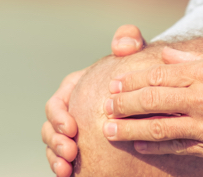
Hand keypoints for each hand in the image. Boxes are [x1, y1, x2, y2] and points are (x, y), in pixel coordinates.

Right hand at [42, 24, 145, 175]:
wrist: (151, 92)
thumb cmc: (138, 67)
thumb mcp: (135, 49)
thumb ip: (128, 39)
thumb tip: (122, 45)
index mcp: (73, 89)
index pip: (57, 103)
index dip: (59, 116)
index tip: (72, 127)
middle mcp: (70, 111)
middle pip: (51, 128)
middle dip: (55, 141)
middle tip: (70, 151)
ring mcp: (74, 132)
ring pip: (55, 147)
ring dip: (56, 158)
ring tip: (66, 169)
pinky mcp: (84, 147)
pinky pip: (67, 160)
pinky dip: (65, 167)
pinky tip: (71, 175)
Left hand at [103, 48, 202, 166]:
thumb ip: (194, 59)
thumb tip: (167, 55)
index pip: (158, 76)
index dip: (132, 81)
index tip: (114, 84)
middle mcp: (201, 99)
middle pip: (152, 101)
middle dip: (124, 104)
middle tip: (104, 106)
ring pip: (159, 128)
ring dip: (130, 129)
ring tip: (109, 129)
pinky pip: (178, 148)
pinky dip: (156, 147)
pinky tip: (140, 146)